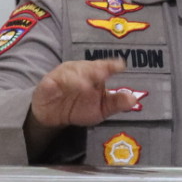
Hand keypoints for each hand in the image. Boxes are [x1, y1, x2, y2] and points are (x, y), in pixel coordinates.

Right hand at [25, 59, 140, 154]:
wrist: (54, 116)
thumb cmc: (79, 106)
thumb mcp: (101, 108)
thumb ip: (116, 103)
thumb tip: (133, 99)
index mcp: (94, 73)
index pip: (104, 66)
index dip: (111, 65)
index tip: (120, 66)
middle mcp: (79, 70)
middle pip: (88, 67)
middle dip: (95, 69)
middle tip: (103, 73)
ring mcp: (63, 75)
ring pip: (70, 73)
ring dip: (77, 78)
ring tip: (85, 86)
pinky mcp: (48, 83)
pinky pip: (52, 82)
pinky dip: (57, 84)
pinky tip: (62, 87)